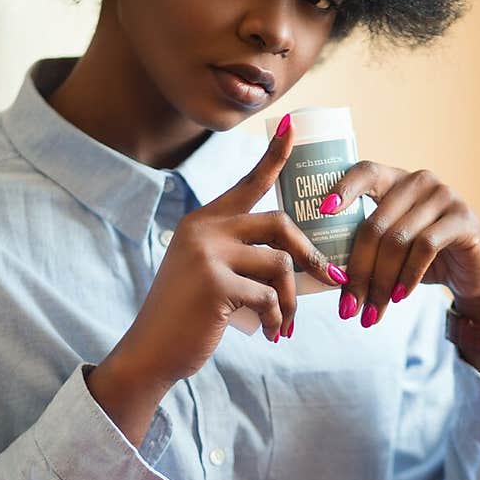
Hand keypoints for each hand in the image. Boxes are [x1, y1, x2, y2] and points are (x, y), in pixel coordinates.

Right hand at [121, 118, 342, 386]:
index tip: (293, 127)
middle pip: (279, 223)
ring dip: (292, 299)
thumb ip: (238, 256)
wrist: (151, 352)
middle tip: (328, 277)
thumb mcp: (206, 274)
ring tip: (285, 324)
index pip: (247, 184)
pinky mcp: (216, 285)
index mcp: (202, 222)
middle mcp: (204, 230)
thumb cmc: (185, 317)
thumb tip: (292, 260)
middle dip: (309, 253)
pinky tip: (269, 334)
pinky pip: (269, 296)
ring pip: (280, 264)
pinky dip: (276, 318)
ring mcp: (208, 255)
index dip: (274, 156)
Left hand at [319, 163, 479, 326]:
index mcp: (395, 180)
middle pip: (374, 225)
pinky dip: (407, 277)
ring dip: (380, 283)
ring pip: (397, 241)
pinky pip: (425, 248)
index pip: (364, 172)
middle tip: (348, 307)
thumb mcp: (391, 248)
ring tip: (371, 313)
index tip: (320, 212)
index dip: (342, 189)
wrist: (478, 271)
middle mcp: (418, 182)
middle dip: (358, 272)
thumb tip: (323, 275)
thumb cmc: (425, 258)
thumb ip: (363, 249)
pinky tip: (398, 298)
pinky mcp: (463, 219)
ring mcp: (444, 197)